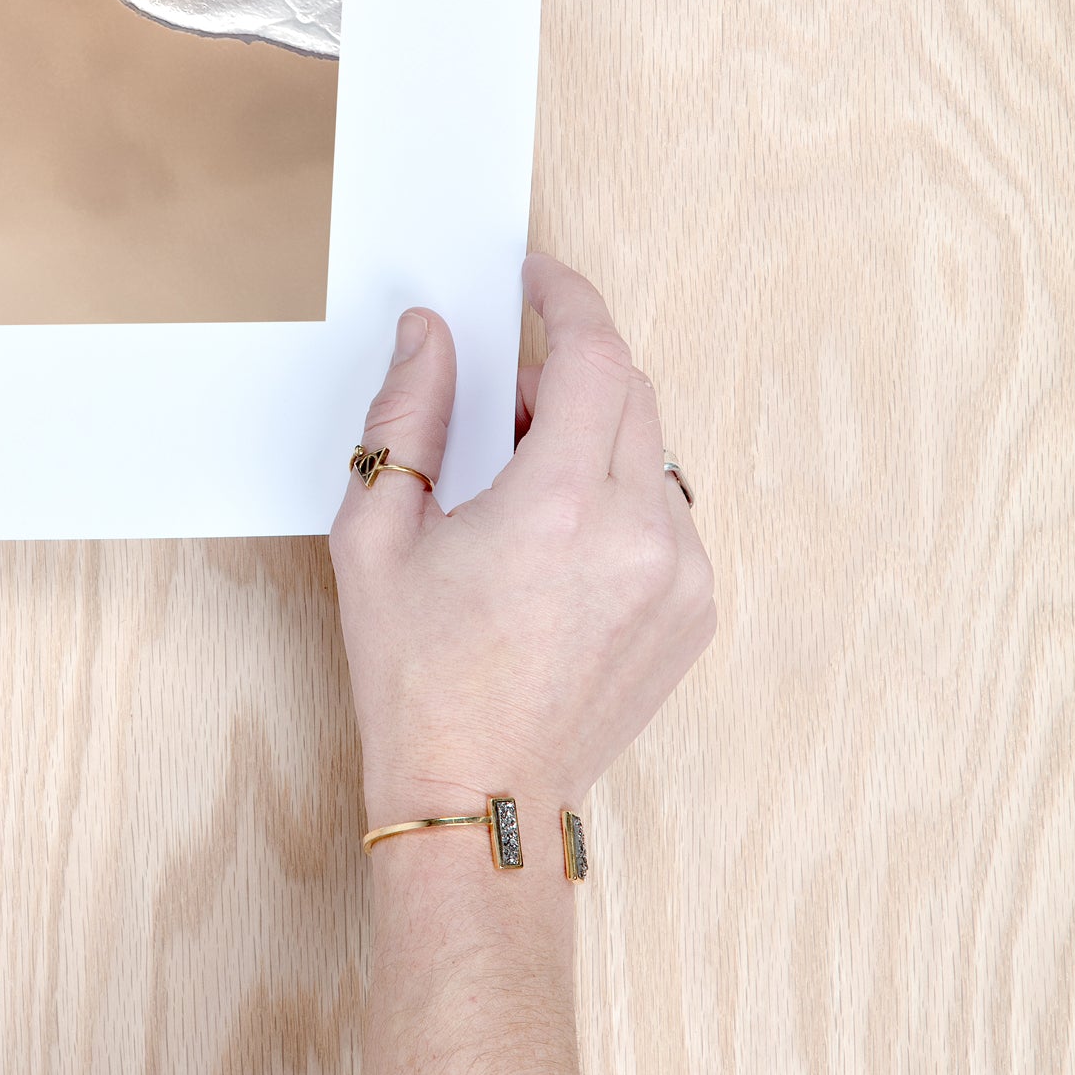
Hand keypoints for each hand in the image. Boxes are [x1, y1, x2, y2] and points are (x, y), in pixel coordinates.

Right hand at [330, 255, 715, 823]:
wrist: (477, 796)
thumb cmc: (418, 674)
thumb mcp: (376, 533)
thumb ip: (406, 414)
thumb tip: (431, 333)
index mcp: (558, 506)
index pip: (593, 354)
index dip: (565, 297)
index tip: (535, 279)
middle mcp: (639, 534)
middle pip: (629, 389)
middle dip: (568, 368)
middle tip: (503, 392)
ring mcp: (681, 574)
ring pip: (651, 449)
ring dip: (594, 435)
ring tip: (524, 482)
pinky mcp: (698, 609)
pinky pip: (667, 511)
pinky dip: (619, 496)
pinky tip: (559, 542)